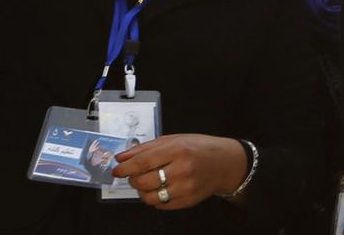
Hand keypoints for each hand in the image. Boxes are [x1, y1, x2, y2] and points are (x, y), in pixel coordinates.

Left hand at [113, 134, 246, 208]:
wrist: (226, 163)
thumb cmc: (200, 148)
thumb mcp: (175, 140)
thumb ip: (147, 148)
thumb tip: (122, 157)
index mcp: (179, 149)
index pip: (143, 161)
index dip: (126, 167)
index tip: (117, 169)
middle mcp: (183, 169)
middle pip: (144, 181)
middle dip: (133, 179)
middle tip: (134, 175)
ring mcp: (186, 188)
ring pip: (150, 197)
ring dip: (142, 191)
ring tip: (148, 182)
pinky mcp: (188, 201)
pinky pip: (161, 205)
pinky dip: (155, 198)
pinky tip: (162, 188)